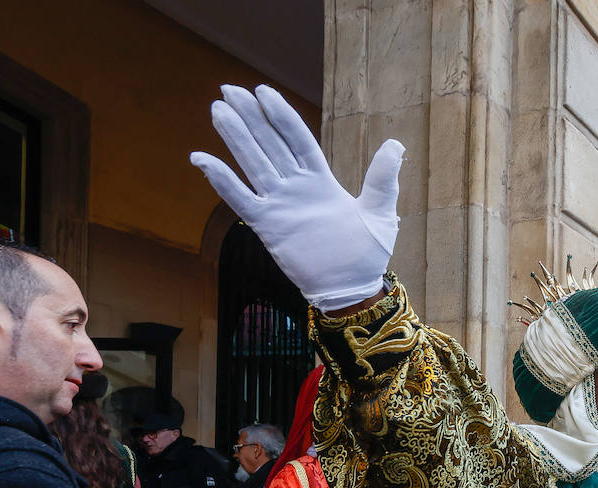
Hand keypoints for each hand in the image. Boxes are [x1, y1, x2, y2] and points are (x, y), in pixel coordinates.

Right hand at [190, 85, 403, 310]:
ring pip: (252, 164)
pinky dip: (221, 180)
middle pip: (269, 144)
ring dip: (235, 138)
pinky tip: (201, 159)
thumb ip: (382, 180)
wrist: (351, 288)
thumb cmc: (367, 253)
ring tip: (218, 110)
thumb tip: (395, 145)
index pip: (298, 139)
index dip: (282, 115)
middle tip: (229, 89)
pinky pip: (239, 199)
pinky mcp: (267, 226)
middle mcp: (297, 188)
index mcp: (322, 180)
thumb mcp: (380, 213)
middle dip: (251, 116)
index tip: (264, 91)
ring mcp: (279, 205)